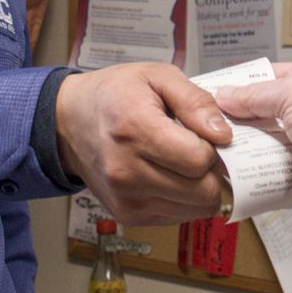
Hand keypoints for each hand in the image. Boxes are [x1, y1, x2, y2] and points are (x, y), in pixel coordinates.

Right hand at [54, 63, 232, 224]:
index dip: (212, 145)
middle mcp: (127, 171)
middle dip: (211, 170)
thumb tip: (223, 133)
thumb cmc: (114, 95)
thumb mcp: (157, 76)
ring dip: (199, 186)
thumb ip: (195, 101)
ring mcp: (126, 198)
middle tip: (198, 148)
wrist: (69, 123)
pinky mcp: (128, 215)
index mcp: (134, 130)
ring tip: (181, 160)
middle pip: (203, 191)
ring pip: (196, 208)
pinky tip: (168, 175)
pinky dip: (184, 198)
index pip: (199, 159)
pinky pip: (179, 216)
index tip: (203, 133)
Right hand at [212, 62, 291, 231]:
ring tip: (215, 142)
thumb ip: (258, 94)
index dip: (247, 82)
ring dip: (244, 146)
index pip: (276, 77)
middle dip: (241, 117)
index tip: (219, 88)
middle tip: (210, 119)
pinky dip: (254, 173)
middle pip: (267, 113)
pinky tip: (232, 169)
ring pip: (265, 144)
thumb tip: (227, 95)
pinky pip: (270, 174)